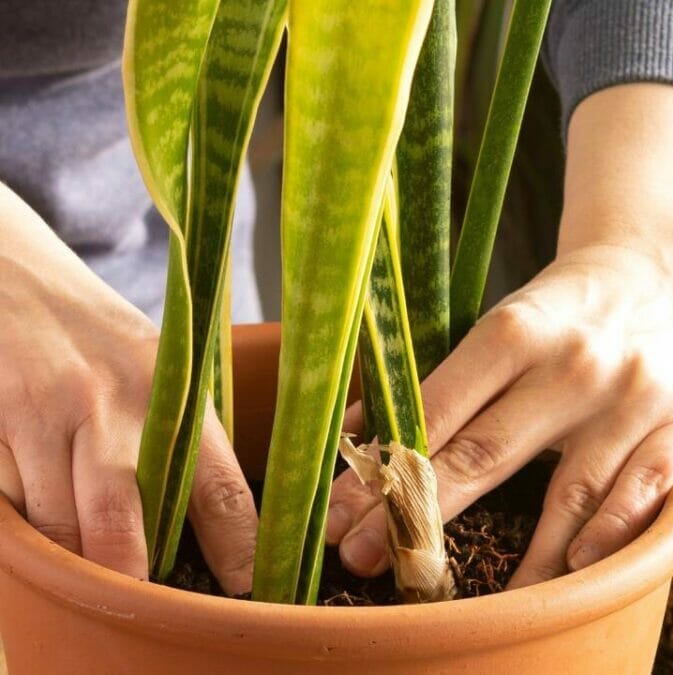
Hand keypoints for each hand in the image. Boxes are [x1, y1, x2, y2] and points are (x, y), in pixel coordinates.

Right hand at [0, 183, 257, 593]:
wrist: (9, 273)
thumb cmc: (95, 334)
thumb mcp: (159, 369)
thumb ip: (182, 440)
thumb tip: (220, 526)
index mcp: (174, 396)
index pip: (220, 489)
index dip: (239, 549)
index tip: (248, 590)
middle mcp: (112, 408)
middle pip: (122, 533)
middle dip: (129, 578)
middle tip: (142, 591)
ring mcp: (44, 418)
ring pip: (58, 531)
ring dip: (69, 551)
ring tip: (83, 540)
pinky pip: (10, 507)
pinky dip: (23, 518)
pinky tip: (32, 487)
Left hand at [325, 82, 672, 586]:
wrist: (663, 266)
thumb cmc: (567, 309)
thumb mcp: (505, 323)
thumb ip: (445, 381)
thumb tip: (360, 433)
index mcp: (517, 330)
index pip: (439, 410)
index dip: (385, 470)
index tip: (339, 518)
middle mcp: (575, 364)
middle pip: (488, 452)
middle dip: (423, 515)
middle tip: (368, 562)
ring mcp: (635, 396)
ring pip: (570, 490)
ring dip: (523, 553)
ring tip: (479, 603)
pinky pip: (648, 486)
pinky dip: (613, 528)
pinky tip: (579, 564)